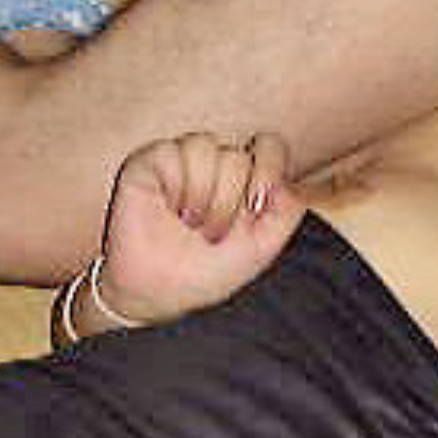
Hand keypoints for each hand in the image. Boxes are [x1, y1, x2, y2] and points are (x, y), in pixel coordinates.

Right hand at [98, 132, 306, 322]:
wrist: (160, 291)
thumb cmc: (208, 271)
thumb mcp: (262, 247)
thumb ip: (288, 210)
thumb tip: (286, 176)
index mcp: (245, 179)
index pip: (270, 146)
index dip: (268, 172)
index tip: (254, 210)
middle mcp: (216, 164)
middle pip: (238, 155)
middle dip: (227, 202)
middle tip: (210, 233)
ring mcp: (183, 159)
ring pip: (206, 146)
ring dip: (201, 195)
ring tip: (189, 222)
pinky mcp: (150, 161)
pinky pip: (172, 152)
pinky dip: (174, 187)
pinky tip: (168, 209)